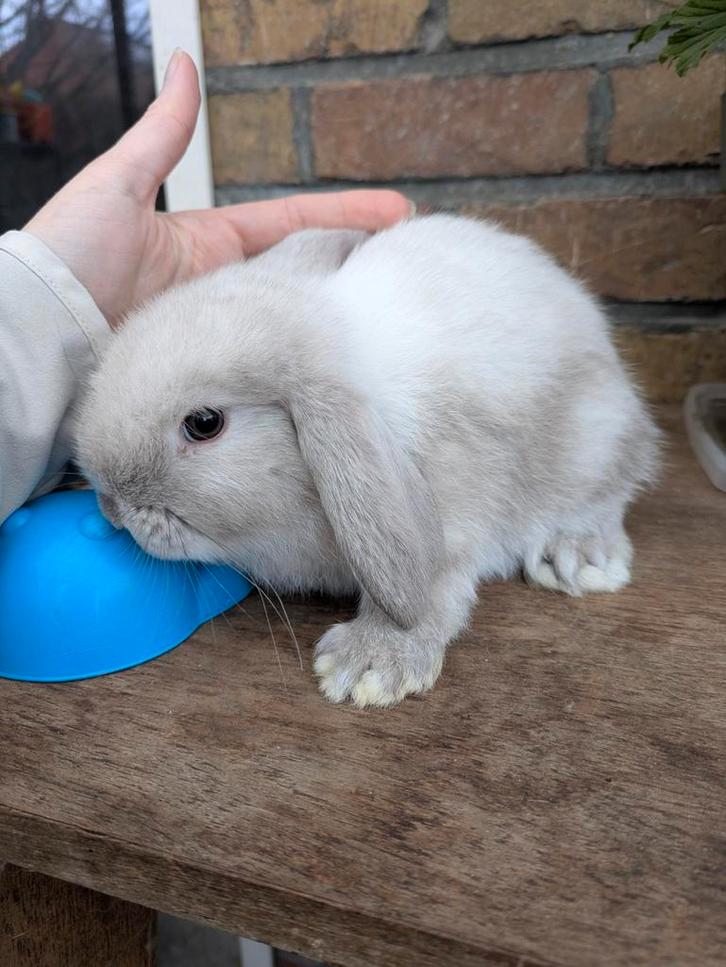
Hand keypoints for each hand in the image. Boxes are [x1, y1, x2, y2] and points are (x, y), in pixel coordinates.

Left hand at [25, 50, 411, 326]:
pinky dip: (300, 354)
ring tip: (393, 311)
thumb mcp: (118, 183)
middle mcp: (224, 288)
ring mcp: (224, 330)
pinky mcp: (217, 368)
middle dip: (357, 265)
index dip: (345, 216)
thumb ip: (163, 135)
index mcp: (209, 243)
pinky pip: (266, 358)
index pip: (292, 223)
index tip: (396, 213)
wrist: (41, 331)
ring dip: (337, 312)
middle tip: (412, 265)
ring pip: (292, 318)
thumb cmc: (71, 253)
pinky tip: (340, 357)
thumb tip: (184, 65)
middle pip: (304, 272)